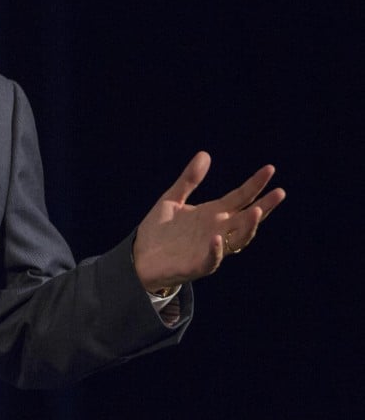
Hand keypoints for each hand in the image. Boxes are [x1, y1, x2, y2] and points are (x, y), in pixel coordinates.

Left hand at [133, 151, 284, 292]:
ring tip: (257, 211)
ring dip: (248, 227)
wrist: (140, 257)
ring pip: (238, 240)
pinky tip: (217, 238)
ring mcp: (210, 249)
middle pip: (247, 218)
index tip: (270, 169)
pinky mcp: (197, 266)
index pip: (240, 197)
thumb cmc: (159, 231)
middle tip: (279, 192)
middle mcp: (217, 230)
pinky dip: (216, 250)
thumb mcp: (172, 199)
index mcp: (212, 214)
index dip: (255, 184)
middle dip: (264, 206)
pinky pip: (211, 259)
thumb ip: (189, 180)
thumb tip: (205, 154)